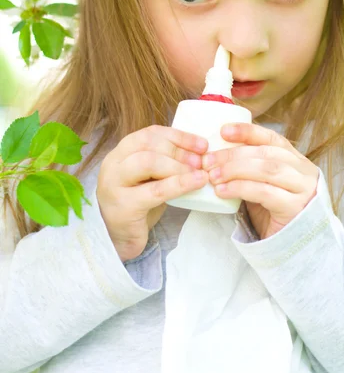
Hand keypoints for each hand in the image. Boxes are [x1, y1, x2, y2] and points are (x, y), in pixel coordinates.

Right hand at [97, 125, 208, 261]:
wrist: (119, 239)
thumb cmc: (139, 205)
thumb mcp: (150, 178)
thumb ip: (165, 162)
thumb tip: (199, 152)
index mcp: (120, 152)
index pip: (149, 134)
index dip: (178, 136)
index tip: (202, 144)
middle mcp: (112, 164)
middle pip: (147, 144)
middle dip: (179, 150)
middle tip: (202, 161)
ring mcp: (114, 185)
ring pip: (148, 163)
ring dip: (178, 166)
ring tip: (199, 173)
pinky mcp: (123, 206)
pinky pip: (155, 191)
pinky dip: (179, 184)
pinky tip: (196, 183)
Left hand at [201, 123, 318, 238]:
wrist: (291, 245)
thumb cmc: (272, 211)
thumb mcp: (262, 184)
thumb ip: (249, 168)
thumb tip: (214, 155)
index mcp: (295, 159)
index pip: (271, 138)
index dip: (247, 131)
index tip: (223, 130)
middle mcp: (303, 171)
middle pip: (266, 153)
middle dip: (233, 155)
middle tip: (207, 160)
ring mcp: (303, 189)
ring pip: (267, 169)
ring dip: (235, 170)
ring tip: (212, 176)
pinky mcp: (295, 208)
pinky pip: (264, 192)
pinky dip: (240, 188)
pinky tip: (222, 191)